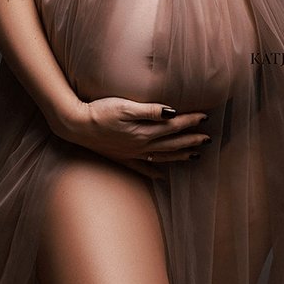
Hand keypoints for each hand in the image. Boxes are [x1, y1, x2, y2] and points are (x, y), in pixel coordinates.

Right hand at [58, 96, 211, 179]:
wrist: (75, 125)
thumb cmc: (99, 111)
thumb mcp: (125, 106)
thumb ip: (150, 111)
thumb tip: (172, 112)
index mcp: (143, 131)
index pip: (173, 126)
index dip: (190, 121)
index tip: (205, 117)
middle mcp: (140, 145)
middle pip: (171, 144)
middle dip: (191, 140)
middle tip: (208, 139)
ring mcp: (131, 153)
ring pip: (161, 157)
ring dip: (179, 156)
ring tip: (194, 156)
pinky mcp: (121, 157)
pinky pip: (143, 168)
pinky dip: (154, 172)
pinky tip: (162, 177)